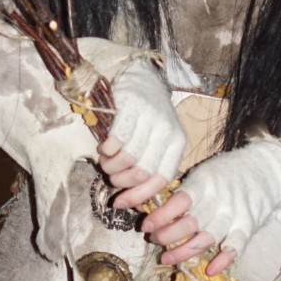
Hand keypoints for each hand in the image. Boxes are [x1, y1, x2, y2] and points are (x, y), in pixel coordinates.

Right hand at [97, 61, 185, 209]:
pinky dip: (107, 150)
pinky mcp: (133, 106)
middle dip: (121, 181)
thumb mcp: (156, 141)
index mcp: (177, 143)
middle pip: (143, 171)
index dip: (139, 195)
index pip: (162, 178)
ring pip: (129, 157)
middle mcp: (168, 131)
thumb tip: (132, 203)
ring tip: (105, 162)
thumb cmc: (146, 116)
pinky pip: (117, 139)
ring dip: (111, 166)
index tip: (120, 202)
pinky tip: (104, 147)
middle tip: (110, 176)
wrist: (140, 77)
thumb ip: (148, 166)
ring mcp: (151, 118)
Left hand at [143, 141, 280, 275]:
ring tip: (166, 259)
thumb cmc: (227, 172)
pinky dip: (223, 260)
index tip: (146, 225)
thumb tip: (151, 203)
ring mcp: (234, 215)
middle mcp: (219, 200)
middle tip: (153, 239)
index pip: (179, 201)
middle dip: (166, 235)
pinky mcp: (248, 227)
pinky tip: (209, 270)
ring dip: (184, 251)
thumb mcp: (204, 172)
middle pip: (190, 223)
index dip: (161, 215)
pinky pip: (236, 247)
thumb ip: (184, 189)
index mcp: (205, 182)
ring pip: (207, 238)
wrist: (267, 170)